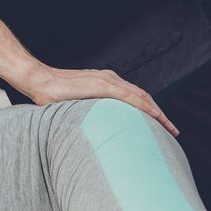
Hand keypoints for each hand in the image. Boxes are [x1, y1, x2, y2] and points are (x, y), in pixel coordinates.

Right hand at [23, 65, 179, 136]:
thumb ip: (85, 112)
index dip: (148, 111)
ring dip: (158, 112)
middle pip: (143, 97)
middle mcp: (110, 79)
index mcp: (104, 83)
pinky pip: (130, 97)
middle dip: (160, 114)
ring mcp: (107, 81)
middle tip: (172, 131)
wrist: (38, 80)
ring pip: (141, 97)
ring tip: (169, 128)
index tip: (158, 126)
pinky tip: (155, 117)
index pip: (134, 98)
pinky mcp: (103, 85)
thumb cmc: (50, 94)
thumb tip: (88, 132)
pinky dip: (145, 107)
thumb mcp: (73, 105)